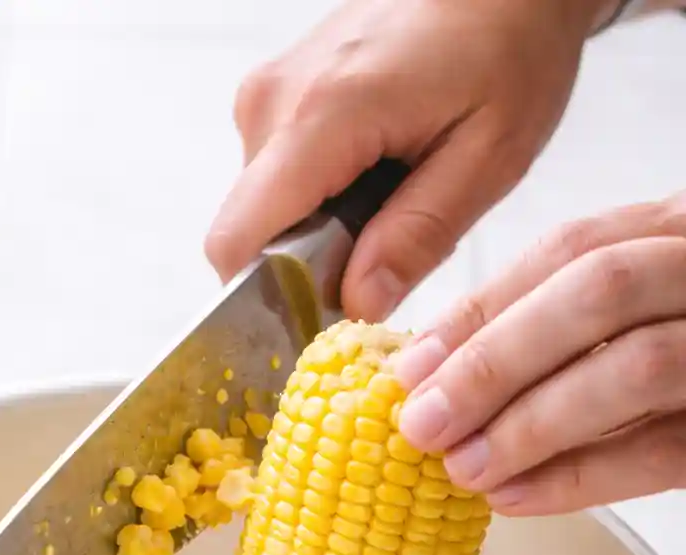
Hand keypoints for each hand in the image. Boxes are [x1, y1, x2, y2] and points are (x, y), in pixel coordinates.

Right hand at [205, 0, 601, 320]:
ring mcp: (269, 91)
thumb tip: (356, 305)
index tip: (325, 313)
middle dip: (306, 265)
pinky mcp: (277, 92)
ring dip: (318, 230)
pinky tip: (376, 173)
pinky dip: (318, 198)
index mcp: (323, 116)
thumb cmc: (510, 48)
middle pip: (249, 233)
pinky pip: (275, 177)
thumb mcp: (488, 157)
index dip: (268, 298)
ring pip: (262, 209)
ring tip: (391, 196)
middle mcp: (275, 100)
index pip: (237, 240)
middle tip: (386, 246)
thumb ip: (418, 236)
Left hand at [393, 196, 685, 514]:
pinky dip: (582, 477)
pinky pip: (665, 450)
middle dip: (497, 360)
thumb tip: (437, 367)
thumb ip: (564, 316)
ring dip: (533, 423)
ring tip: (464, 470)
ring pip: (636, 366)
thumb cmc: (685, 342)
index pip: (574, 248)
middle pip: (600, 292)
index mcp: (683, 226)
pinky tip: (516, 500)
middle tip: (423, 425)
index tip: (411, 367)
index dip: (484, 308)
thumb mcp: (643, 301)